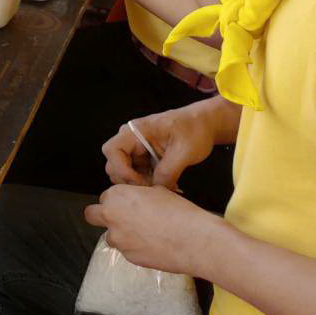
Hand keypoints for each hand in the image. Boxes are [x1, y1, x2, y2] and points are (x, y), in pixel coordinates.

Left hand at [84, 184, 220, 276]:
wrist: (194, 241)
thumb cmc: (180, 213)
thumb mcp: (158, 192)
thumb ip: (139, 195)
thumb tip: (139, 200)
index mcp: (118, 196)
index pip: (106, 197)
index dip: (117, 201)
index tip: (128, 205)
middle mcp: (112, 216)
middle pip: (92, 215)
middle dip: (102, 216)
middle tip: (120, 220)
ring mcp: (119, 239)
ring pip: (110, 237)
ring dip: (121, 236)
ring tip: (144, 236)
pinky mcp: (129, 257)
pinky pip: (127, 252)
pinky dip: (136, 250)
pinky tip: (153, 247)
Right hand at [101, 102, 223, 188]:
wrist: (203, 124)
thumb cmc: (194, 130)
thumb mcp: (184, 151)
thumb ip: (168, 171)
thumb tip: (156, 190)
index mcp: (136, 131)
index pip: (112, 151)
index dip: (122, 170)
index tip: (142, 183)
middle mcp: (130, 138)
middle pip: (113, 164)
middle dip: (129, 180)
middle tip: (153, 189)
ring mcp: (136, 148)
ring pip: (124, 171)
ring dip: (138, 183)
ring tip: (161, 187)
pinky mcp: (143, 157)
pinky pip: (136, 173)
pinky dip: (146, 182)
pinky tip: (163, 184)